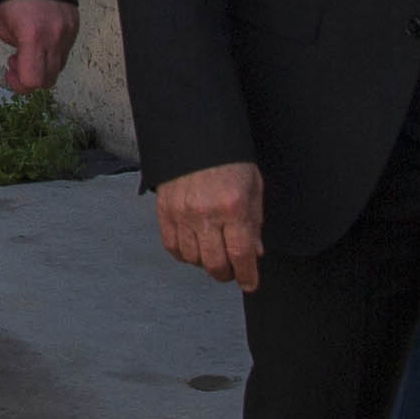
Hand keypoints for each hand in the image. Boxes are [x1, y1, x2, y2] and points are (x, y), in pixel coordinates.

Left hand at [0, 0, 77, 94]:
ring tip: (27, 49)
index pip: (33, 80)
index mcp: (33, 35)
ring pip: (59, 65)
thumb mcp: (1, 23)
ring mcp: (68, 30)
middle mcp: (55, 35)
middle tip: (16, 66)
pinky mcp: (74, 23)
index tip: (11, 76)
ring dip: (42, 64)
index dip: (20, 85)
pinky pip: (65, 48)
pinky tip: (39, 40)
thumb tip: (20, 57)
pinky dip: (52, 51)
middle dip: (30, 77)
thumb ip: (13, 46)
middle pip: (49, 79)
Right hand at [153, 160, 267, 289]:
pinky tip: (194, 248)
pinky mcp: (165, 211)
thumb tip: (255, 252)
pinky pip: (172, 246)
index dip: (247, 275)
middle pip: (215, 263)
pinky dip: (184, 254)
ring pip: (192, 258)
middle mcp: (206, 213)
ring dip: (205, 263)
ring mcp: (182, 213)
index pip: (241, 254)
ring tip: (213, 254)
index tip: (250, 283)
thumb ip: (254, 221)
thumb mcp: (253, 186)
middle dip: (226, 274)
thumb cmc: (227, 159)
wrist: (195, 135)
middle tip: (232, 271)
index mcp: (233, 206)